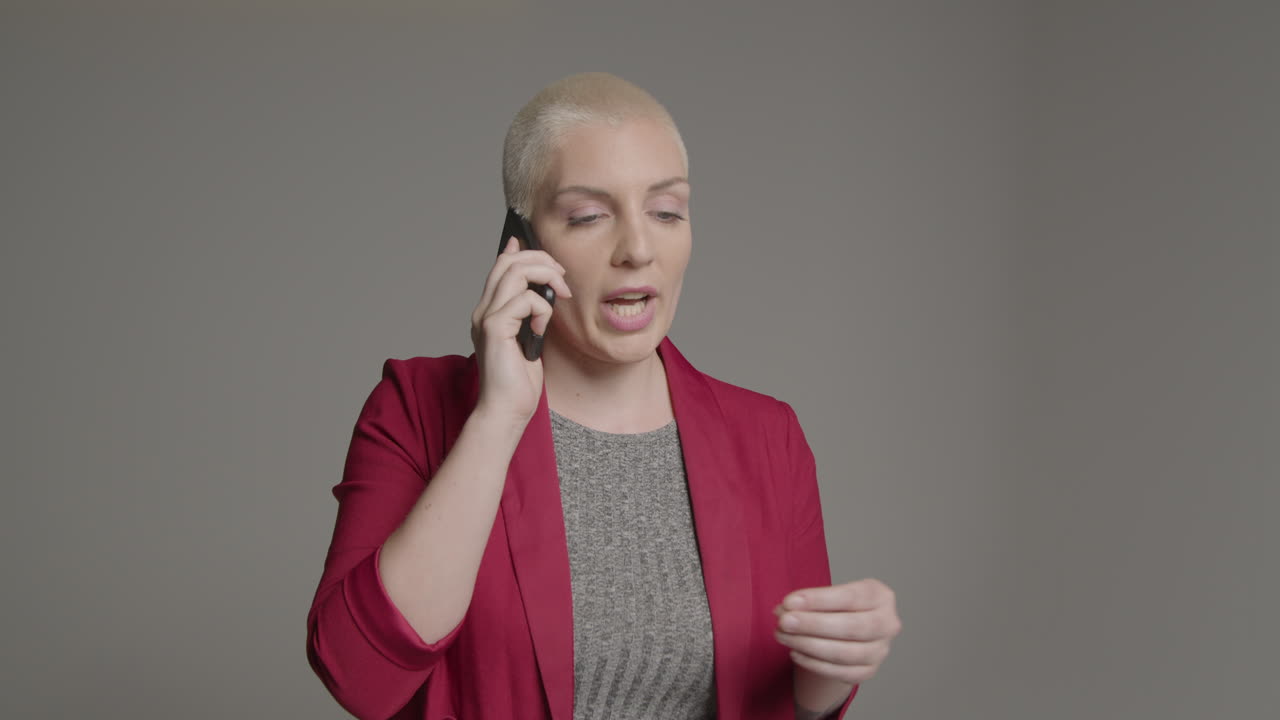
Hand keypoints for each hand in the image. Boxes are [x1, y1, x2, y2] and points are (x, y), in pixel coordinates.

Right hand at [470, 236, 571, 425]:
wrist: (507, 409)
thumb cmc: (519, 382)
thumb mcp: (530, 339)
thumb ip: (532, 314)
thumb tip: (543, 290)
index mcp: (489, 311)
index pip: (500, 266)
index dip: (519, 250)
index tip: (539, 247)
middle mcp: (483, 310)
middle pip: (509, 261)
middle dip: (542, 260)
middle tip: (563, 278)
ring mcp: (485, 318)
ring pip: (516, 271)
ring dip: (546, 277)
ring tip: (560, 297)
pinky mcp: (494, 328)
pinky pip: (525, 300)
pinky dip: (541, 309)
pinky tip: (540, 330)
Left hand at [773, 578, 900, 685]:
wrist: (849, 630)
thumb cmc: (838, 606)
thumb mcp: (830, 595)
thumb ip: (810, 601)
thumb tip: (784, 609)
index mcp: (880, 596)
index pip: (850, 597)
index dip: (819, 600)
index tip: (790, 601)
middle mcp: (887, 624)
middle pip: (851, 627)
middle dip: (813, 624)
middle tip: (784, 621)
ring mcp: (880, 650)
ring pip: (845, 653)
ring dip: (808, 645)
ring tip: (783, 636)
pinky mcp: (868, 671)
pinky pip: (840, 672)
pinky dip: (814, 664)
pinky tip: (795, 652)